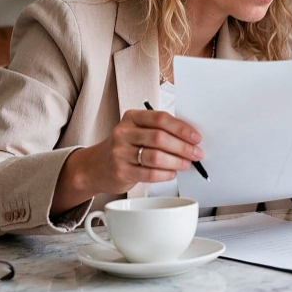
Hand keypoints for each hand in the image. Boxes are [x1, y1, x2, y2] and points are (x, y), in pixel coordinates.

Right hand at [66, 109, 203, 197]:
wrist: (95, 167)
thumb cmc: (124, 147)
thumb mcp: (137, 131)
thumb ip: (159, 131)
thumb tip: (190, 139)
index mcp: (132, 117)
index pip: (161, 118)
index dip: (182, 128)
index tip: (196, 137)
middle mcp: (123, 132)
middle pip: (160, 138)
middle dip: (183, 147)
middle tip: (196, 153)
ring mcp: (120, 152)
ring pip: (156, 156)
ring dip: (176, 161)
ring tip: (186, 164)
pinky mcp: (121, 171)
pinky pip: (149, 173)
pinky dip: (165, 174)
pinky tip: (172, 173)